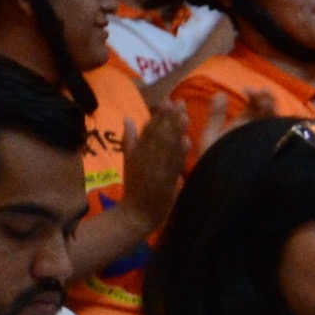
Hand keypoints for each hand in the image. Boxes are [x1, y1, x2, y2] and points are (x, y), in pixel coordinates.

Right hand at [122, 93, 191, 225]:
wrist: (135, 213)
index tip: (170, 100)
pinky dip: (179, 153)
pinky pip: (173, 165)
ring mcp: (155, 169)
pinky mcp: (164, 182)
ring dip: (175, 130)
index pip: (149, 128)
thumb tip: (128, 117)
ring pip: (165, 146)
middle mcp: (145, 157)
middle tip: (180, 101)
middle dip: (169, 117)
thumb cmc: (135, 187)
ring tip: (185, 115)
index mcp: (137, 151)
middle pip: (158, 134)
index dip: (160, 114)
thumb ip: (129, 138)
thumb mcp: (129, 160)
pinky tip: (187, 141)